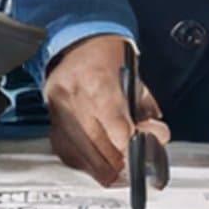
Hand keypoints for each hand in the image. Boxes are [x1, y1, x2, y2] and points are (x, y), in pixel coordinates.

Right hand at [41, 34, 169, 185]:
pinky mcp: (50, 119)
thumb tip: (158, 136)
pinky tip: (96, 160)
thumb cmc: (109, 57)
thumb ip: (146, 109)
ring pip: (81, 154)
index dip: (133, 146)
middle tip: (134, 163)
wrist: (80, 41)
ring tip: (118, 167)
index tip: (145, 152)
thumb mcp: (135, 76)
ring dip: (102, 165)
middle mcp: (74, 97)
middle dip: (120, 160)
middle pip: (100, 146)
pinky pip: (66, 151)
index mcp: (98, 82)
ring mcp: (58, 109)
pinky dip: (83, 161)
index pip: (117, 129)